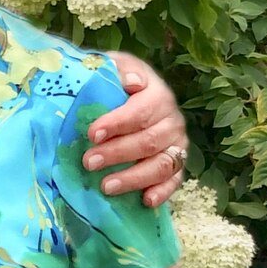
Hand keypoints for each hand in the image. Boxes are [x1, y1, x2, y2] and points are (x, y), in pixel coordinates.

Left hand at [89, 53, 189, 207]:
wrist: (130, 91)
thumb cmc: (116, 82)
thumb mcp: (114, 66)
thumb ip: (119, 70)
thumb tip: (130, 82)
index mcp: (157, 95)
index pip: (141, 111)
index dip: (117, 123)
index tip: (92, 133)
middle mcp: (172, 121)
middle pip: (149, 141)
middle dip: (117, 153)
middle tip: (88, 162)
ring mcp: (177, 144)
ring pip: (161, 164)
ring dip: (134, 177)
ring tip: (106, 186)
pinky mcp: (177, 164)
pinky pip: (174, 181)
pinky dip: (162, 192)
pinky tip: (145, 201)